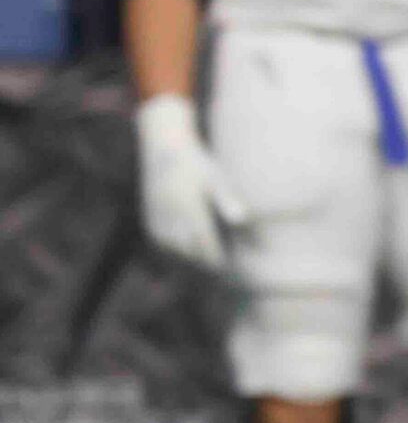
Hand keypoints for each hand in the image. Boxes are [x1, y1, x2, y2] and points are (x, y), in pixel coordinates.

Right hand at [135, 94, 247, 269]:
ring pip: (174, 251)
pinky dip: (176, 251)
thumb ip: (228, 198)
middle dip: (207, 262)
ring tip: (211, 264)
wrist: (164, 150)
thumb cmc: (199, 165)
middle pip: (190, 251)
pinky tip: (191, 251)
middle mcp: (168, 215)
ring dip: (192, 259)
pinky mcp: (148, 220)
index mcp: (187, 206)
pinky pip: (162, 244)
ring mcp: (155, 218)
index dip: (220, 259)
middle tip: (227, 272)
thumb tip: (242, 220)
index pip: (206, 243)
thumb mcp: (216, 177)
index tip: (235, 268)